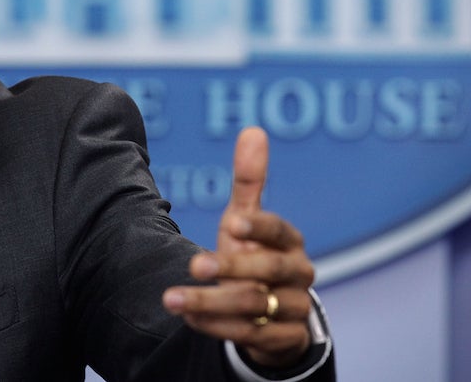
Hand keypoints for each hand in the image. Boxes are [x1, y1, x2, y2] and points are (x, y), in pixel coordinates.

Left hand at [162, 127, 315, 368]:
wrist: (273, 315)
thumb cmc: (254, 255)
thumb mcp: (246, 221)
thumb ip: (249, 181)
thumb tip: (253, 129)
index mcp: (291, 242)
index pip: (280, 231)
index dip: (259, 226)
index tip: (231, 222)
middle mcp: (298, 274)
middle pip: (269, 270)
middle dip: (231, 267)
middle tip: (193, 264)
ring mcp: (294, 309)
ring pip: (256, 307)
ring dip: (211, 302)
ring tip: (172, 298)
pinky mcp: (284, 340)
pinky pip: (252, 337)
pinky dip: (217, 327)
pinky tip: (188, 318)